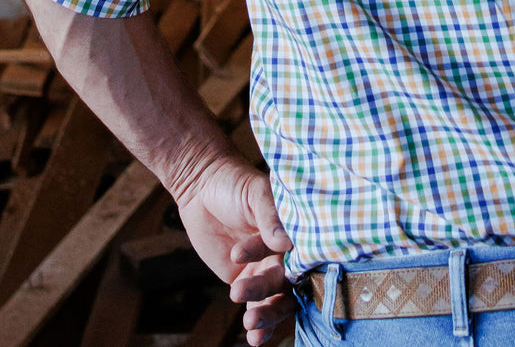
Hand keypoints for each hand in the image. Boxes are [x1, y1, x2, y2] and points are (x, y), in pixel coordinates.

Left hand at [172, 153, 294, 344]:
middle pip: (295, 283)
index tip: (298, 281)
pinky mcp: (246, 280)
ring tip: (250, 321)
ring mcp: (267, 269)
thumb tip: (286, 242)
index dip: (311, 270)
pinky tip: (254, 338)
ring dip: (267, 314)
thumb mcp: (255, 193)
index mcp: (299, 228)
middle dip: (280, 299)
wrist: (200, 188)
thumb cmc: (233, 183)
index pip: (313, 254)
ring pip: (277, 299)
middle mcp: (288, 252)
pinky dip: (258, 325)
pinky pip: (257, 306)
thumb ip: (270, 216)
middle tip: (259, 304)